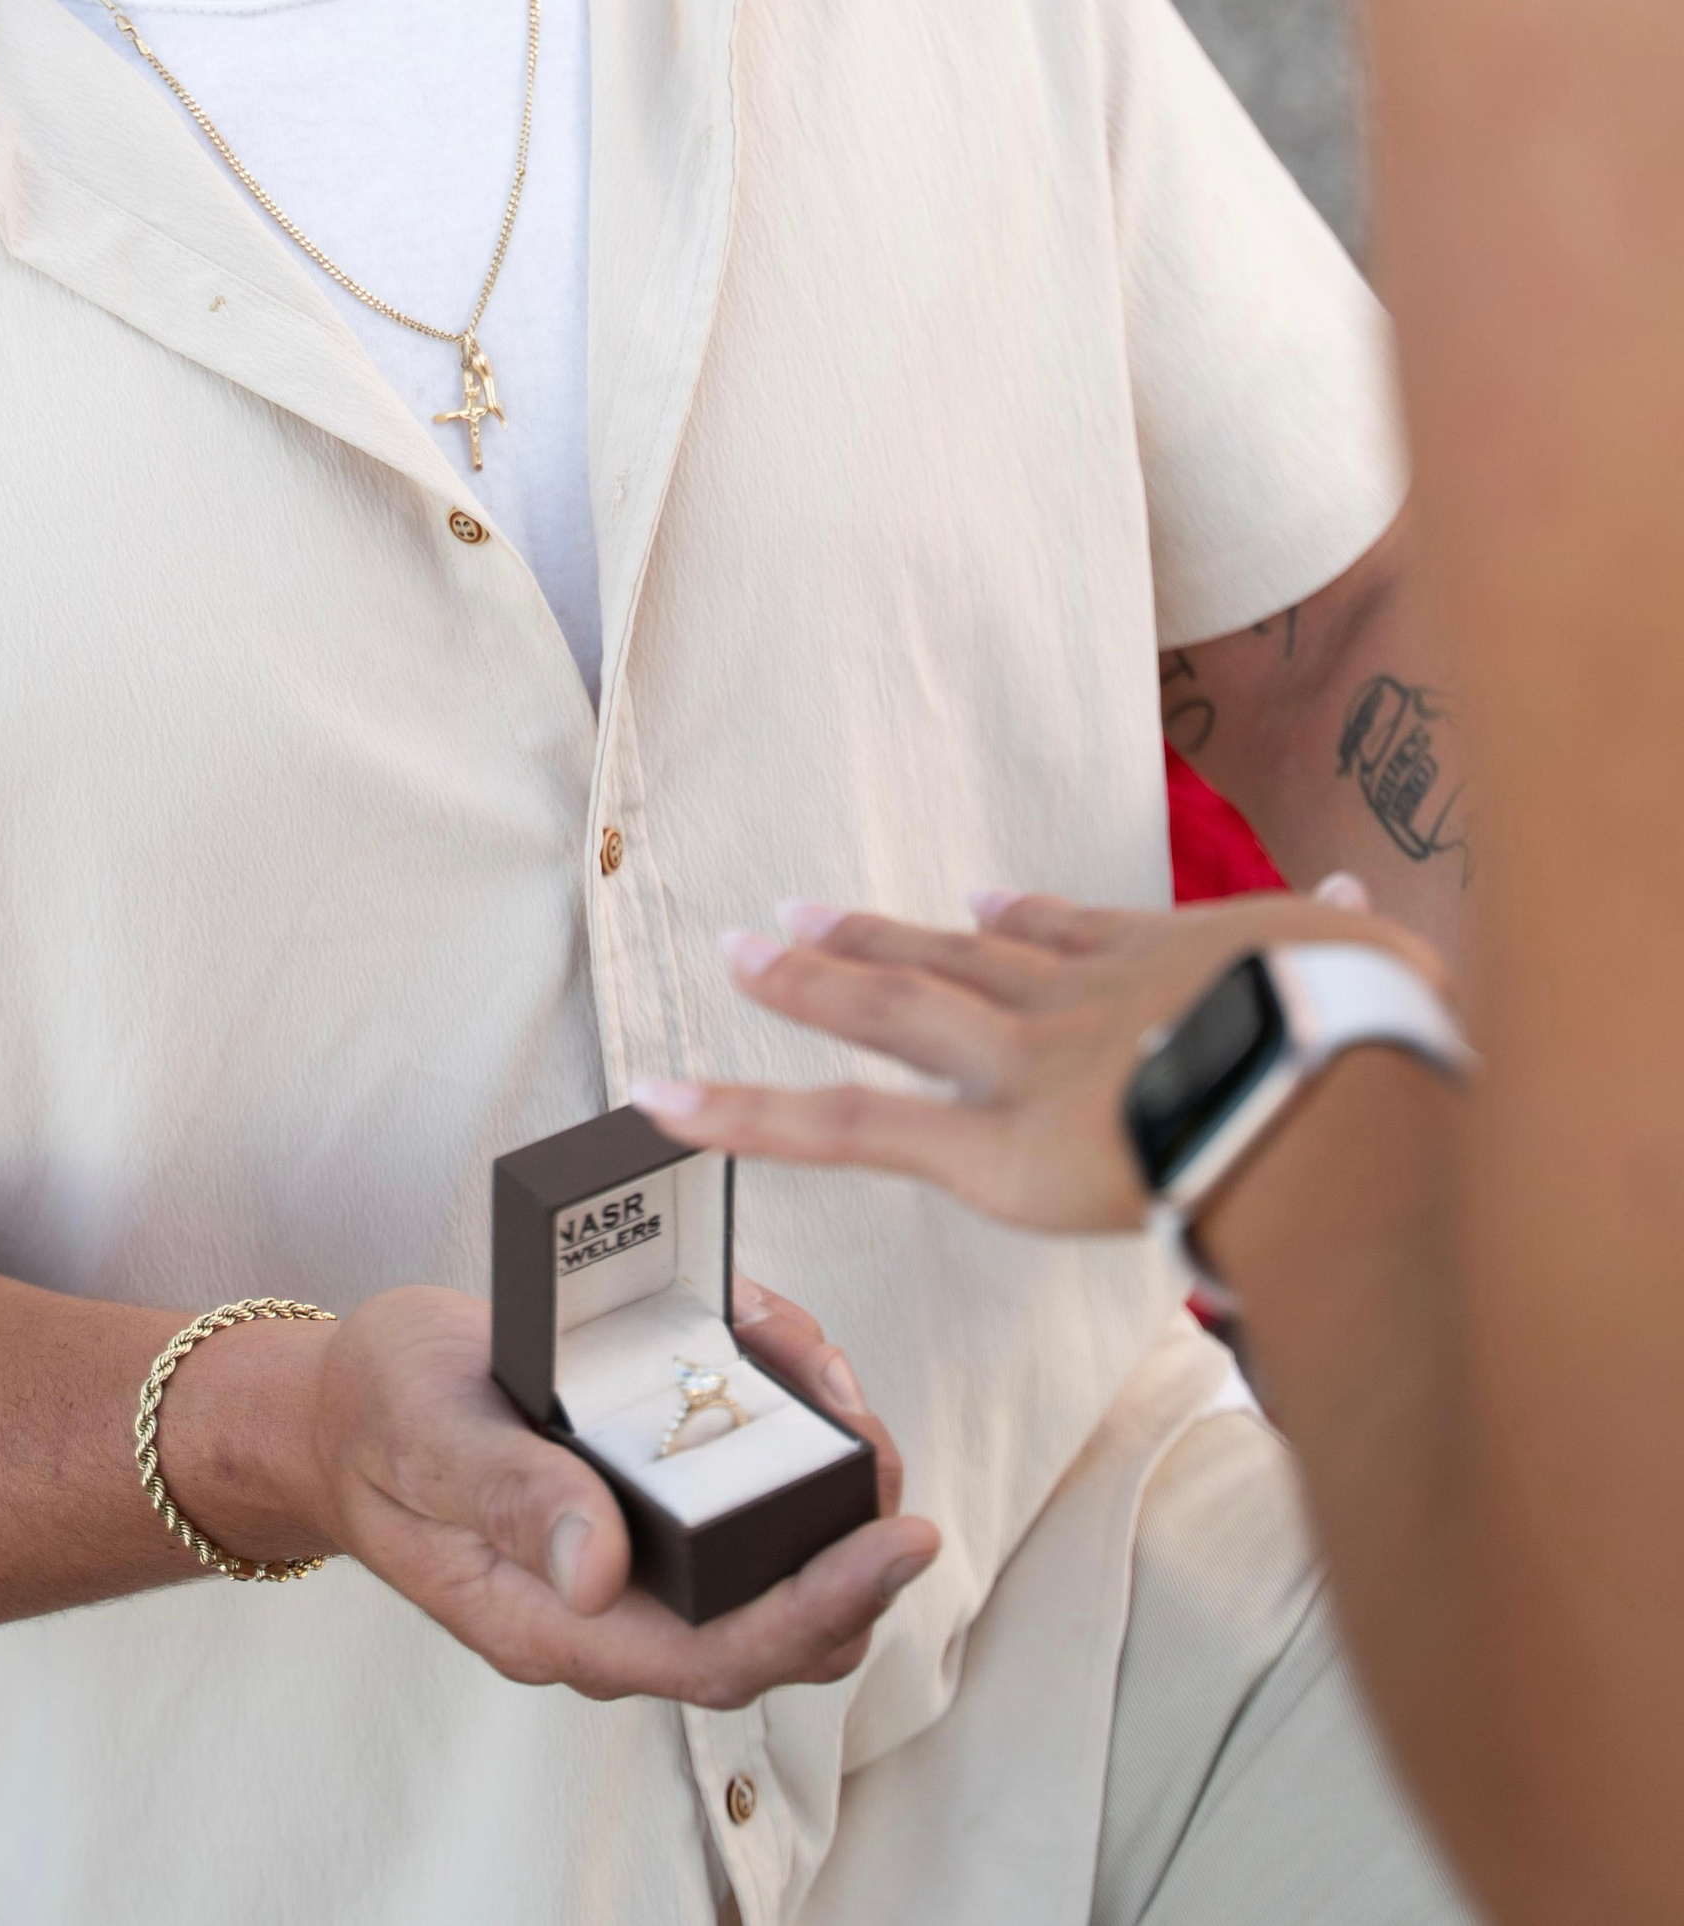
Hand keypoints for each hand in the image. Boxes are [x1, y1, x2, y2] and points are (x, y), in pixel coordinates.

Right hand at [236, 1281, 935, 1706]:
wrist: (336, 1410)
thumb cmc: (377, 1416)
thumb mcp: (426, 1431)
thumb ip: (507, 1497)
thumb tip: (600, 1571)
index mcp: (551, 1621)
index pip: (719, 1654)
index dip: (825, 1604)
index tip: (904, 1540)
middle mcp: (607, 1614)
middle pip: (775, 1628)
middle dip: (850, 1542)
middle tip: (873, 1432)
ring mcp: (628, 1571)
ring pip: (770, 1568)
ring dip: (820, 1479)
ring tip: (812, 1364)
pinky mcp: (640, 1517)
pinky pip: (738, 1505)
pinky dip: (776, 1429)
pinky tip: (763, 1345)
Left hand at [633, 887, 1455, 1236]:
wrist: (1324, 1078)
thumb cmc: (1370, 1035)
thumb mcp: (1375, 967)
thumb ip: (1358, 938)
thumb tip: (1366, 901)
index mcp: (1165, 964)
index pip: (1074, 937)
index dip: (1023, 920)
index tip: (987, 901)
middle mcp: (1077, 999)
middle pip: (961, 959)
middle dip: (880, 939)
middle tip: (797, 916)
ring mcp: (1023, 1062)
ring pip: (892, 1009)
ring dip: (814, 981)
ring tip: (739, 954)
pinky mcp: (988, 1142)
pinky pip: (852, 1127)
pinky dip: (752, 1116)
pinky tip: (668, 1104)